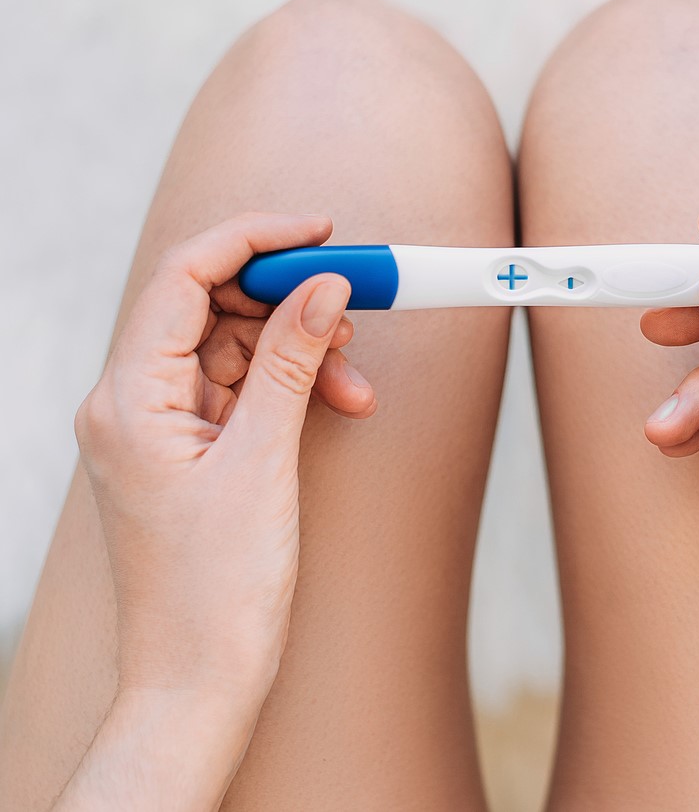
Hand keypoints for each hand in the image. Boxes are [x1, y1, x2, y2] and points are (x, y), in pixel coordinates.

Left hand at [74, 212, 375, 708]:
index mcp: (128, 398)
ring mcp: (163, 424)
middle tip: (356, 298)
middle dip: (289, 300)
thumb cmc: (215, 589)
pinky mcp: (193, 445)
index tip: (320, 232)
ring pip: (237, 346)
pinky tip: (338, 402)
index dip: (254, 240)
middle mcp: (134, 401)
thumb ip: (290, 361)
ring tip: (355, 381)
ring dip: (302, 350)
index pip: (184, 278)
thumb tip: (324, 288)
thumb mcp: (262, 460)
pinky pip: (245, 387)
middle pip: (212, 306)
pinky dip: (294, 386)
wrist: (202, 680)